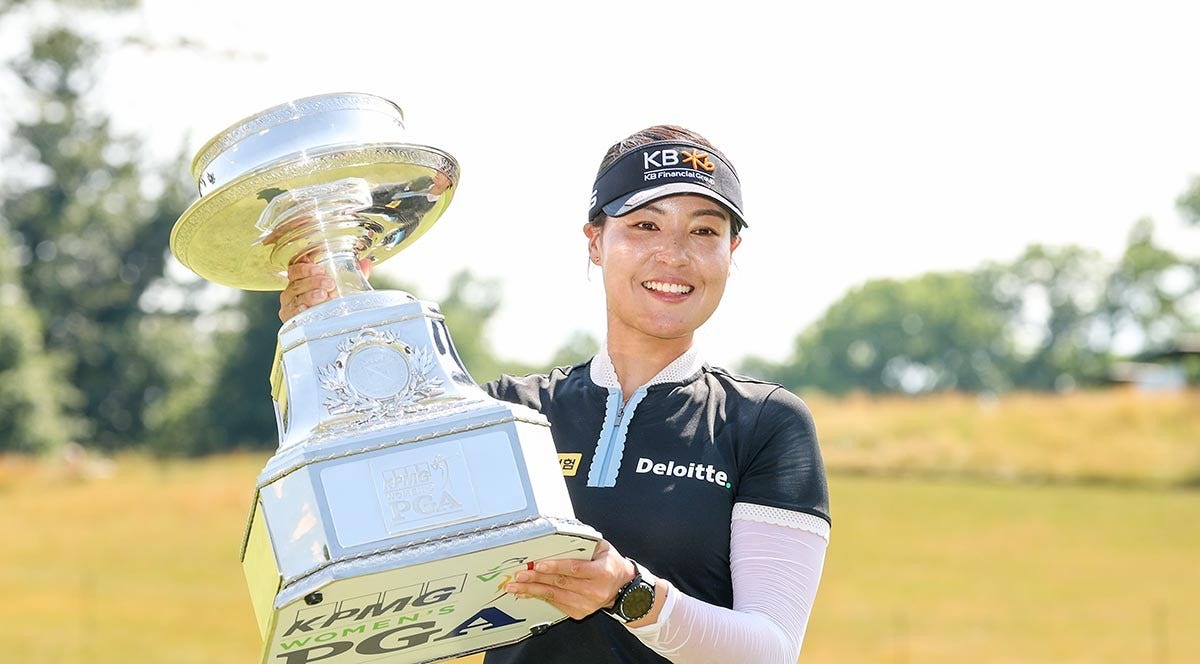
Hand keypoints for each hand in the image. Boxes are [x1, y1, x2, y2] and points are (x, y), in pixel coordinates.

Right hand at [277, 255, 372, 321]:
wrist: (324, 325)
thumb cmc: (329, 300)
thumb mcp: (341, 286)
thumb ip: (353, 274)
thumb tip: (366, 263)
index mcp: (301, 279)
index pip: (296, 268)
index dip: (305, 267)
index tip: (320, 269)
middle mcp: (293, 290)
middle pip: (297, 282)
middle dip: (313, 281)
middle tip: (330, 283)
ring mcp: (290, 304)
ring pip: (296, 297)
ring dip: (311, 295)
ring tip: (324, 295)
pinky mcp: (291, 319)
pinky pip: (293, 313)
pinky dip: (301, 310)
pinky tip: (308, 309)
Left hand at [504, 539, 635, 619]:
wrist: (622, 588)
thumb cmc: (610, 565)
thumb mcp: (603, 548)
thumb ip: (584, 543)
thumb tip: (560, 537)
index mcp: (602, 572)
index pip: (575, 569)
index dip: (555, 567)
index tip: (538, 565)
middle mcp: (595, 591)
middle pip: (561, 583)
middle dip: (537, 578)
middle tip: (520, 574)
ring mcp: (587, 604)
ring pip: (555, 596)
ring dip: (533, 590)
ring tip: (516, 586)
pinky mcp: (579, 612)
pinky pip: (555, 603)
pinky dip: (539, 597)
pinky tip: (527, 592)